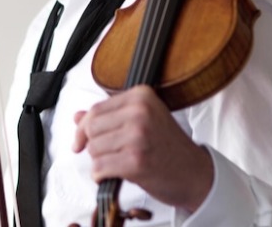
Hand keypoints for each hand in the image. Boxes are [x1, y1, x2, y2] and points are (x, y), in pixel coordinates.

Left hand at [72, 85, 214, 212]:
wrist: (194, 173)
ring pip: (94, 148)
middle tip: (108, 154)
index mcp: (141, 96)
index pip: (96, 109)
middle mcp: (140, 112)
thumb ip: (109, 116)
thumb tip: (77, 116)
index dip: (83, 128)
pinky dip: (101, 175)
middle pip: (91, 128)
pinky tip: (114, 175)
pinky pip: (100, 168)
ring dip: (100, 161)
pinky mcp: (136, 161)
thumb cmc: (167, 147)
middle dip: (93, 145)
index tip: (80, 141)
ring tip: (118, 163)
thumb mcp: (142, 121)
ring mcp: (138, 136)